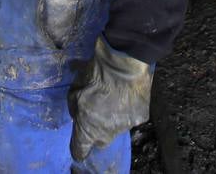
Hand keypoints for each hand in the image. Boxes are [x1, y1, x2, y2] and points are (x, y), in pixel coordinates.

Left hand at [68, 36, 152, 160]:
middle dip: (96, 133)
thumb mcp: (74, 92)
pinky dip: (128, 110)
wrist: (123, 65)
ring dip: (113, 119)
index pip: (80, 151)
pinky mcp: (141, 118)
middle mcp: (107, 134)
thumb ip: (75, 109)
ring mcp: (125, 127)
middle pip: (100, 142)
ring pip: (116, 129)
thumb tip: (78, 116)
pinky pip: (131, 118)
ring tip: (113, 100)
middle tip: (95, 116)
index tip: (78, 143)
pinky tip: (127, 95)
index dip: (77, 148)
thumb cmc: (95, 77)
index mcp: (88, 130)